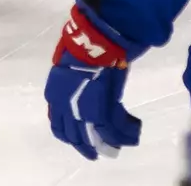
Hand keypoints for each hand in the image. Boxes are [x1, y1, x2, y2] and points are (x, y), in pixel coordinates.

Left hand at [46, 0, 143, 160]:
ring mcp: (84, 108)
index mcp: (56, 94)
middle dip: (88, 146)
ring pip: (96, 136)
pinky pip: (114, 127)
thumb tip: (79, 79)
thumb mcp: (69, 61)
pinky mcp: (103, 106)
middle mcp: (67, 106)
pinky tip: (134, 131)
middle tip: (97, 153)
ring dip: (109, 143)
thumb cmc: (81, 44)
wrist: (94, 38)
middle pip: (76, 136)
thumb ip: (72, 78)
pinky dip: (125, 132)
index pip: (59, 125)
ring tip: (117, 147)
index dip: (69, 135)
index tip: (79, 140)